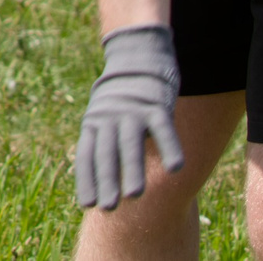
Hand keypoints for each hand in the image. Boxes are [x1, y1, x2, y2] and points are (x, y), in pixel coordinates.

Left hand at [75, 24, 182, 210]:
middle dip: (107, 181)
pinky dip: (169, 148)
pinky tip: (175, 169)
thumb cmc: (121, 97)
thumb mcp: (104, 117)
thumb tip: (99, 181)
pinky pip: (164, 129)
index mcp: (94, 122)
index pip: (87, 154)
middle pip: (107, 152)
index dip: (87, 179)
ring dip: (132, 170)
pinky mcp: (157, 104)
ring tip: (135, 195)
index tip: (88, 205)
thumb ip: (102, 143)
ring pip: (131, 143)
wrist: (137, 54)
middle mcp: (109, 116)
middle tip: (108, 208)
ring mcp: (133, 110)